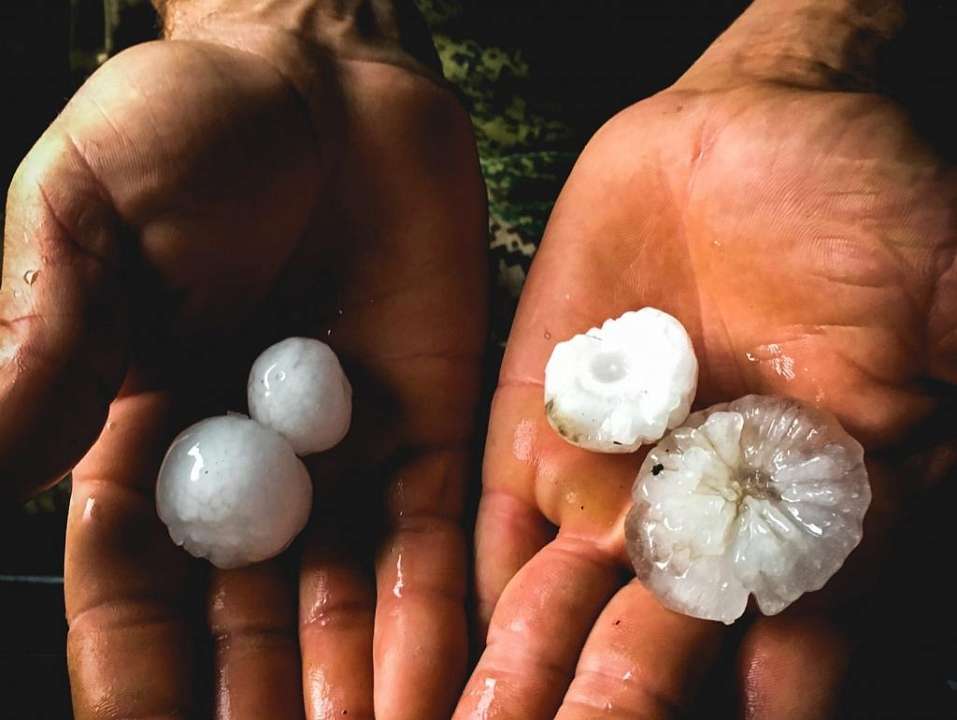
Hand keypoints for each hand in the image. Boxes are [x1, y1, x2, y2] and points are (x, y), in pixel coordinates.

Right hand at [0, 2, 486, 716]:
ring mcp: (349, 450)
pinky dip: (434, 614)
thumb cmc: (182, 130)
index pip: (133, 581)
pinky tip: (437, 685)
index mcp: (144, 429)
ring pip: (348, 600)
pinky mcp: (437, 421)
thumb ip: (44, 349)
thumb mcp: (79, 226)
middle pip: (249, 619)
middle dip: (259, 705)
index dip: (133, 667)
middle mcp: (252, 463)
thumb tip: (1, 466)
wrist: (322, 80)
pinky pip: (435, 536)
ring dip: (354, 689)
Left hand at [455, 1, 955, 716]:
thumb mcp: (944, 303)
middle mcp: (696, 518)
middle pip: (644, 657)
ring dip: (519, 684)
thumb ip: (922, 419)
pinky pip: (493, 520)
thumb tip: (907, 529)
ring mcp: (607, 477)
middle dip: (602, 716)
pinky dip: (466, 586)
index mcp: (805, 514)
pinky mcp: (536, 421)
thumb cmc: (866, 212)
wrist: (748, 137)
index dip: (758, 712)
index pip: (784, 657)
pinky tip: (438, 654)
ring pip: (554, 610)